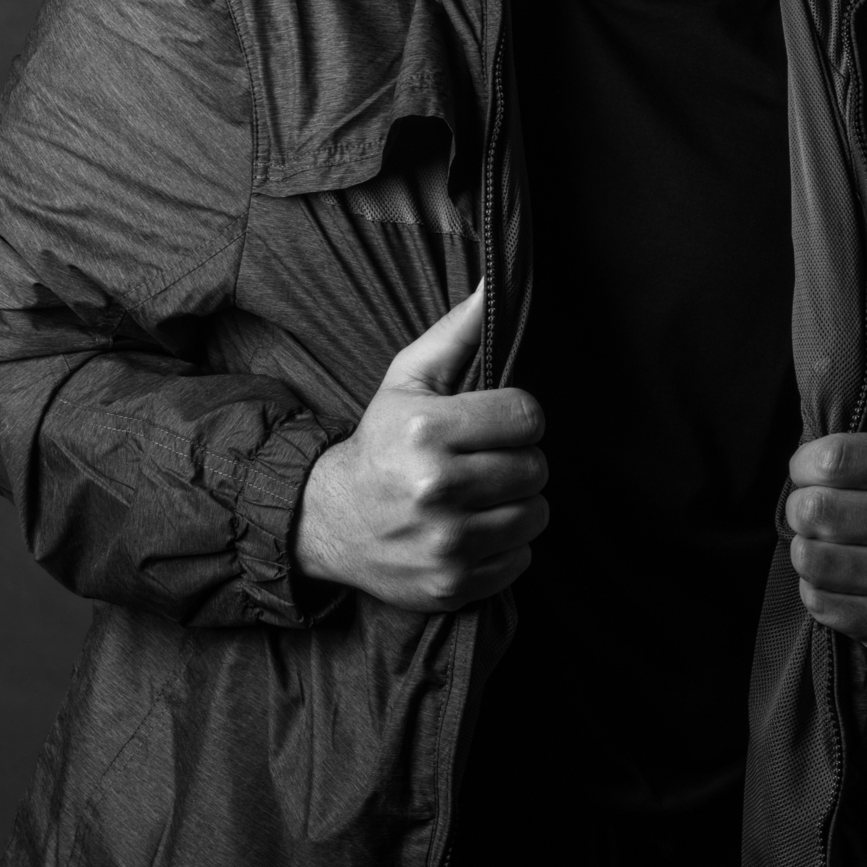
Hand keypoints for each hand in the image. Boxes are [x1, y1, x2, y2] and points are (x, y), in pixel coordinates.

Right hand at [294, 283, 548, 611]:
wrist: (330, 521)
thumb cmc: (380, 442)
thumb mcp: (407, 380)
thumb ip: (456, 332)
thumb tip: (494, 282)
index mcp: (428, 430)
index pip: (528, 416)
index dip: (519, 417)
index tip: (497, 423)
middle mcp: (437, 488)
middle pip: (536, 468)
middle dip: (519, 461)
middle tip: (487, 460)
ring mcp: (446, 542)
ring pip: (536, 515)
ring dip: (518, 504)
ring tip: (483, 495)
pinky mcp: (452, 584)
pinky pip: (520, 561)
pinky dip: (506, 547)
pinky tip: (475, 529)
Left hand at [785, 433, 866, 649]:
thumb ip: (835, 450)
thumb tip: (798, 471)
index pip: (830, 461)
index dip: (804, 466)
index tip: (809, 472)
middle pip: (815, 510)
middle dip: (798, 509)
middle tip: (812, 512)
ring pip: (810, 559)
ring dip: (804, 550)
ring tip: (824, 545)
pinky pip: (819, 602)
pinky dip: (813, 588)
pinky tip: (835, 578)